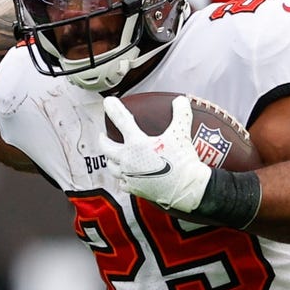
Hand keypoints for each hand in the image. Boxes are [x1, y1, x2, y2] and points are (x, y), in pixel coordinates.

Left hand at [100, 95, 210, 213]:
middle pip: (106, 147)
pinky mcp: (134, 188)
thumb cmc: (182, 161)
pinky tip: (125, 176)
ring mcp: (129, 175)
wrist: (186, 188)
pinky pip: (122, 182)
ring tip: (111, 156)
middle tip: (103, 135)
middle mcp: (127, 159)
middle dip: (103, 140)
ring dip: (110, 159)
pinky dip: (122, 177)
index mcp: (136, 143)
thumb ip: (181, 114)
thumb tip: (181, 100)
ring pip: (111, 166)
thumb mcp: (181, 133)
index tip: (108, 103)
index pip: (121, 121)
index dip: (113, 109)